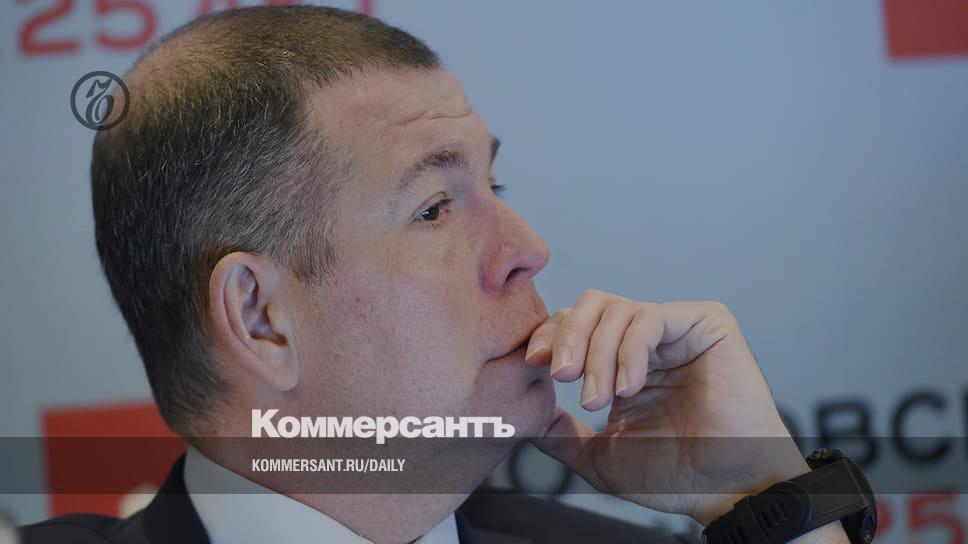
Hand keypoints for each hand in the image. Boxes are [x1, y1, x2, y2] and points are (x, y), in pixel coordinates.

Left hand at [524, 290, 841, 537]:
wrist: (723, 490)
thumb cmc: (672, 478)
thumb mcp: (600, 456)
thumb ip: (563, 435)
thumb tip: (529, 417)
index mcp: (622, 364)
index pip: (577, 326)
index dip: (550, 337)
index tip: (533, 364)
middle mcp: (648, 341)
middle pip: (591, 306)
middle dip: (568, 338)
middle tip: (562, 377)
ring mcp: (677, 330)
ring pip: (616, 310)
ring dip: (598, 354)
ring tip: (599, 398)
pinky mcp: (706, 323)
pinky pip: (651, 318)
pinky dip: (629, 351)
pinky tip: (630, 387)